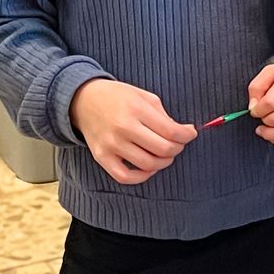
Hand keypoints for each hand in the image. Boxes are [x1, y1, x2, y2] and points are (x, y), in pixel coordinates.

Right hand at [72, 78, 195, 183]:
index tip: (190, 133)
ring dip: (164, 162)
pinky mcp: (102, 157)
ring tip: (164, 154)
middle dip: (177, 148)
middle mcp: (123, 128)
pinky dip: (142, 176)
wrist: (83, 100)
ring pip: (148, 165)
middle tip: (178, 143)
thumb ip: (164, 116)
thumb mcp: (143, 96)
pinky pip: (125, 177)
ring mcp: (111, 145)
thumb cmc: (117, 97)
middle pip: (163, 150)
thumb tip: (184, 133)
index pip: (172, 131)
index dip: (187, 135)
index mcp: (136, 109)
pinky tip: (148, 167)